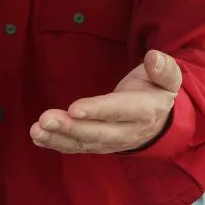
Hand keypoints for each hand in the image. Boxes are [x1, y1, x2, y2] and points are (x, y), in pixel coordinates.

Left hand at [29, 49, 181, 153]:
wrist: (158, 120)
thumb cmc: (155, 91)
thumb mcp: (167, 78)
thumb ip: (163, 69)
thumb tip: (154, 57)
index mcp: (144, 111)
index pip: (119, 111)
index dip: (97, 110)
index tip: (74, 109)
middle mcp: (127, 131)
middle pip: (97, 132)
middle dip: (70, 127)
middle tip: (45, 120)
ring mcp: (111, 142)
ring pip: (84, 142)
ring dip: (58, 138)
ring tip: (36, 130)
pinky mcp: (98, 145)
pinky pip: (77, 147)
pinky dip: (57, 144)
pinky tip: (39, 137)